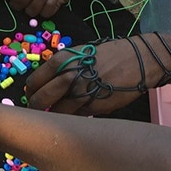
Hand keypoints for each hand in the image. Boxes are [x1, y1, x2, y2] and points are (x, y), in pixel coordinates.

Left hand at [26, 35, 170, 114]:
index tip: (32, 96)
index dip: (30, 92)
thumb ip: (60, 68)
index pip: (33, 82)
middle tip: (40, 109)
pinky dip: (73, 116)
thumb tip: (44, 85)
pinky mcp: (94, 107)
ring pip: (55, 113)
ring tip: (58, 112)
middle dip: (36, 107)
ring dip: (54, 115)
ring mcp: (80, 94)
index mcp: (60, 61)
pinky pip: (75, 116)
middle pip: (39, 100)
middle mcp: (67, 77)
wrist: (139, 60)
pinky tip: (78, 110)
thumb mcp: (79, 53)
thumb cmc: (108, 55)